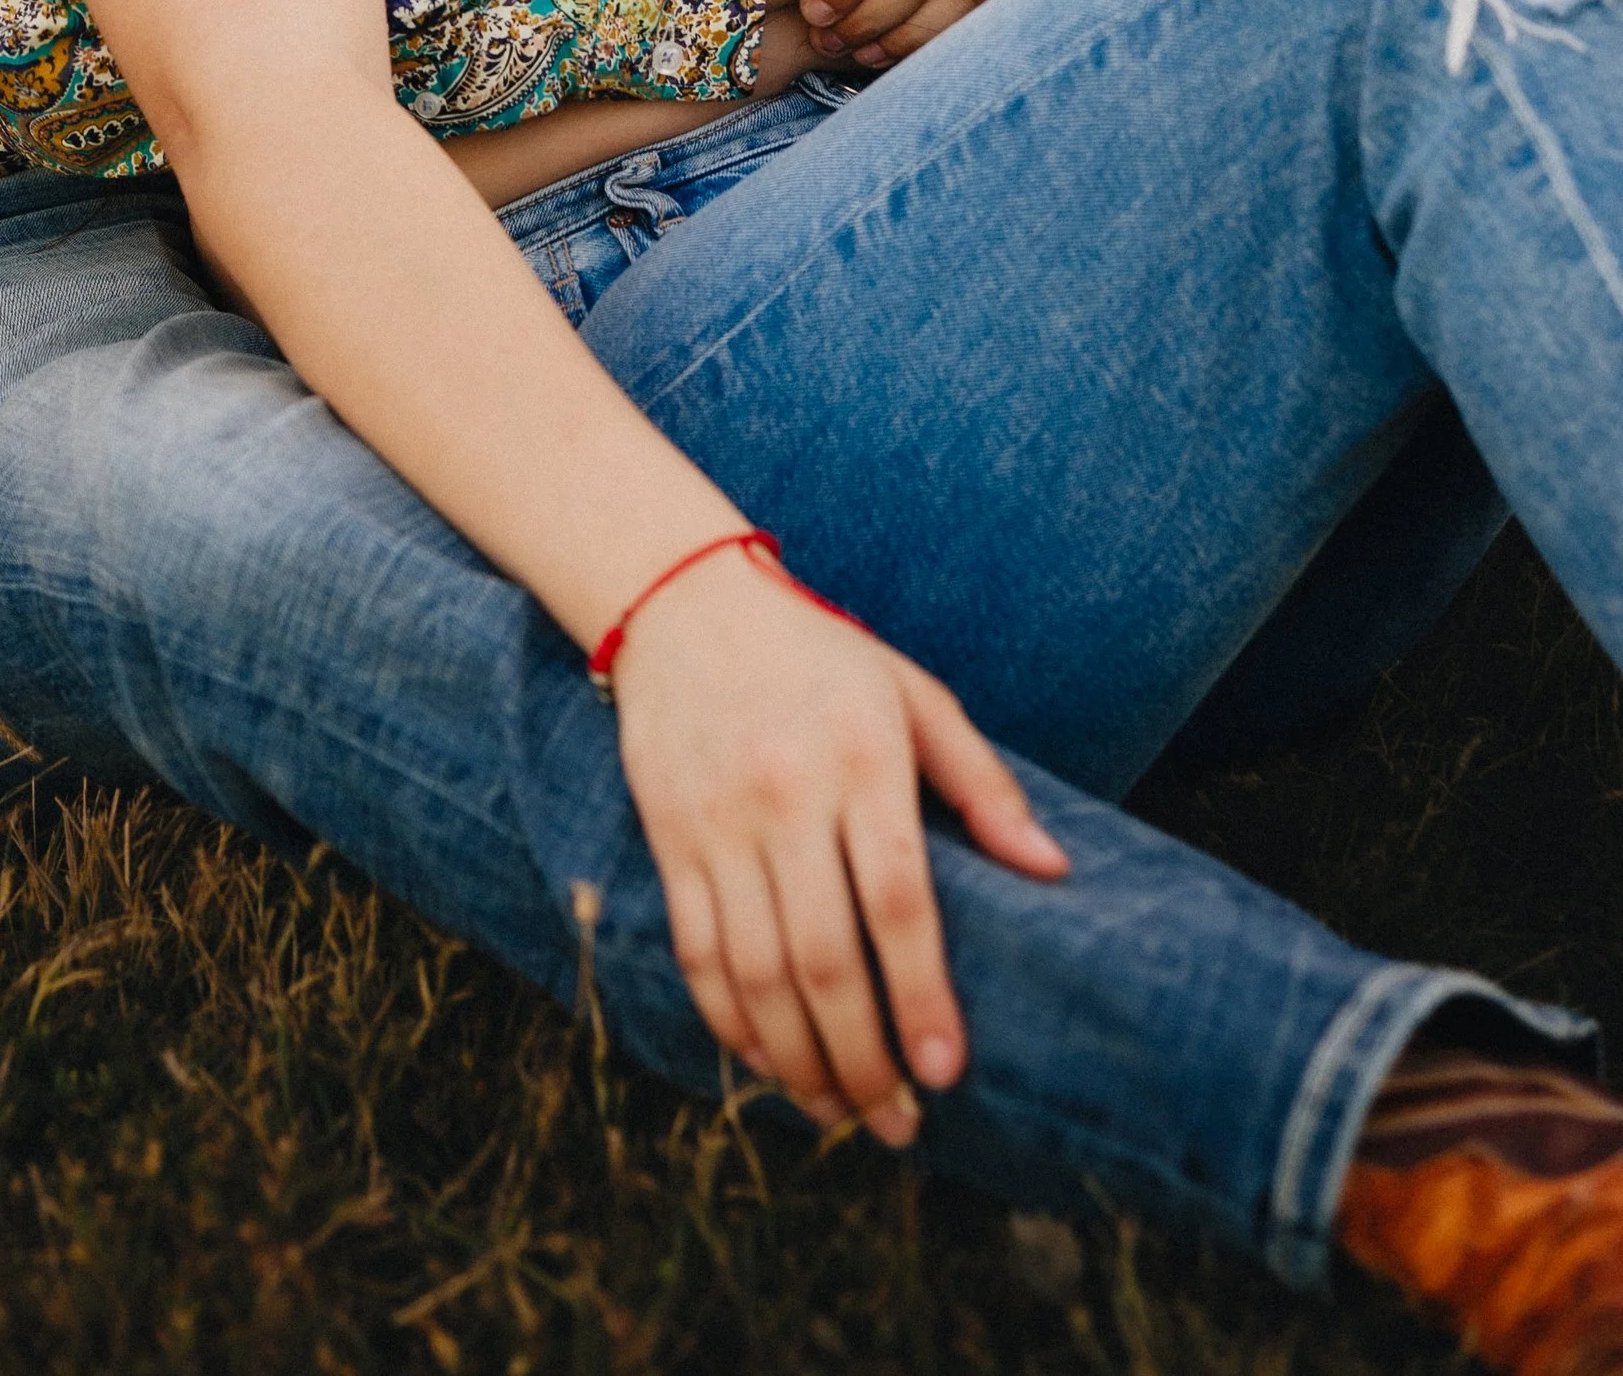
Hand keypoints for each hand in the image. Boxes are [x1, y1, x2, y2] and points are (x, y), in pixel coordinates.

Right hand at [611, 547, 1067, 1138]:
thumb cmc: (819, 654)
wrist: (683, 600)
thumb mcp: (914, 694)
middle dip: (862, 1058)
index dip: (923, 996)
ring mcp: (719, 820)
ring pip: (755, 970)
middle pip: (824, 957)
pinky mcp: (668, 835)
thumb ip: (983, 785)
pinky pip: (696, 949)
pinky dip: (728, 1020)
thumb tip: (1053, 871)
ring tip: (837, 1110)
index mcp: (860, 758)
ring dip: (797, 1058)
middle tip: (897, 1123)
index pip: (897, 902)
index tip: (945, 1070)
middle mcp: (786, 794)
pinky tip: (765, 1061)